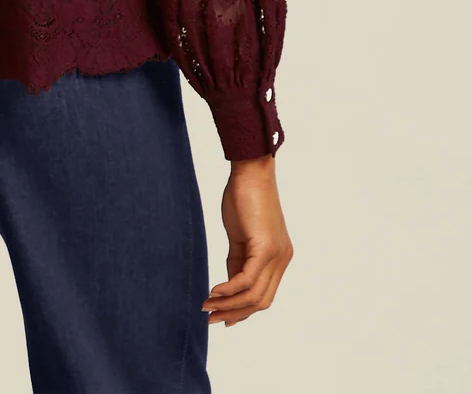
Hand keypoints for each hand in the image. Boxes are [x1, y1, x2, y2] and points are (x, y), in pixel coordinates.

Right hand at [202, 155, 292, 325]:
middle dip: (235, 313)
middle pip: (261, 301)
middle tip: (211, 318)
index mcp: (278, 257)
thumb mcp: (240, 236)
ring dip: (228, 305)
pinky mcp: (265, 247)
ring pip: (254, 294)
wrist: (250, 171)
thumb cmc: (243, 197)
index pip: (263, 294)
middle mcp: (282, 259)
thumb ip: (237, 261)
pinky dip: (229, 289)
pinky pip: (248, 279)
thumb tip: (229, 286)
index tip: (221, 317)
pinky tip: (213, 292)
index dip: (243, 310)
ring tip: (207, 307)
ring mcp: (277, 255)